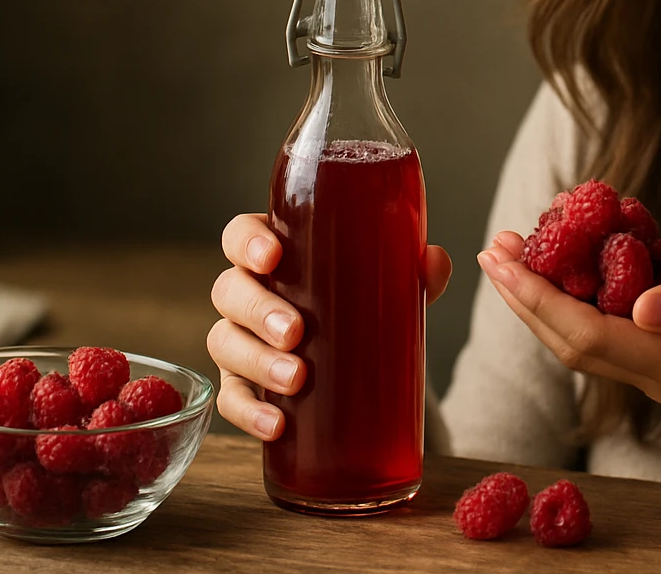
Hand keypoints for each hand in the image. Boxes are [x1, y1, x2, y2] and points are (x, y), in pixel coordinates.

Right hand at [208, 213, 452, 439]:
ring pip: (225, 343)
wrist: (360, 360)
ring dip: (257, 361)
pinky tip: (276, 425)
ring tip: (296, 379)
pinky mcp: (244, 386)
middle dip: (258, 310)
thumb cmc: (360, 302)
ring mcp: (240, 341)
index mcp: (274, 255)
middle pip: (229, 291)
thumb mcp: (386, 282)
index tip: (272, 256)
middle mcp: (247, 294)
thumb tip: (435, 260)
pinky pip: (232, 399)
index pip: (240, 235)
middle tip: (296, 331)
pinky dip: (249, 413)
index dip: (246, 242)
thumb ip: (412, 270)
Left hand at [476, 232, 660, 405]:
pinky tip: (562, 248)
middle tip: (492, 245)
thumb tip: (641, 310)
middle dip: (526, 294)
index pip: (587, 335)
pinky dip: (576, 285)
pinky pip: (604, 317)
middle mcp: (658, 371)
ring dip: (542, 290)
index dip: (538, 298)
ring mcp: (659, 360)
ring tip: (513, 245)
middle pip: (570, 339)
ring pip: (581, 331)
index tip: (503, 258)